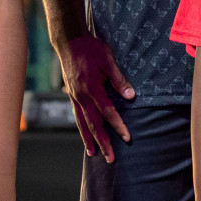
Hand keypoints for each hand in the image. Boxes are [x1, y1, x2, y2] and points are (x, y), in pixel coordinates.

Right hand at [55, 33, 134, 161]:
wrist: (69, 42)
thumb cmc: (91, 49)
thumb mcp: (108, 60)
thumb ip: (119, 80)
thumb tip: (132, 97)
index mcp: (91, 88)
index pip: (107, 111)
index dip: (118, 125)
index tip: (127, 137)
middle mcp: (81, 96)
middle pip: (93, 124)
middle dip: (103, 142)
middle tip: (111, 158)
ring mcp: (75, 97)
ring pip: (82, 123)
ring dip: (89, 140)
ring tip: (94, 155)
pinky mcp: (72, 95)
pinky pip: (77, 116)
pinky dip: (81, 128)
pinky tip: (85, 136)